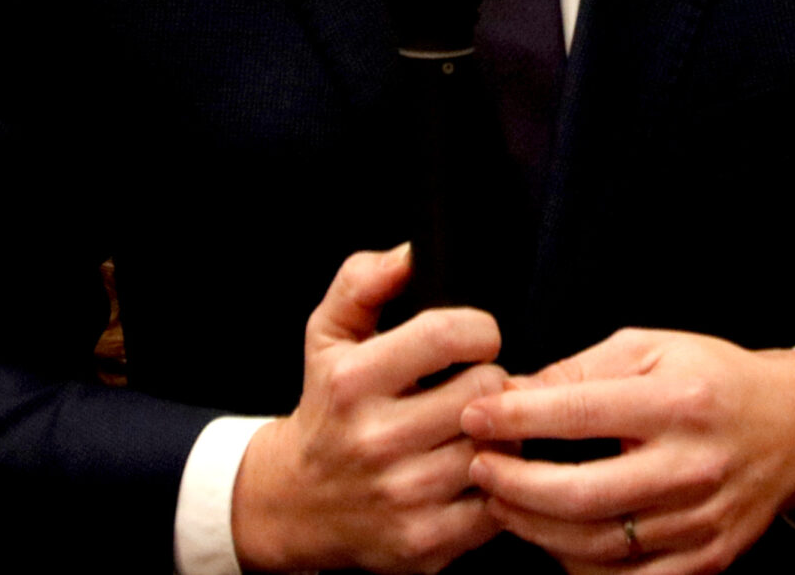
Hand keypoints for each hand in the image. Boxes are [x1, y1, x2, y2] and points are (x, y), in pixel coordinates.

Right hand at [231, 244, 509, 573]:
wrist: (295, 502)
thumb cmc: (327, 405)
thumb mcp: (328, 334)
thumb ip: (363, 280)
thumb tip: (409, 252)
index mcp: (353, 381)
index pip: (450, 335)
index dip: (479, 330)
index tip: (474, 340)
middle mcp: (375, 440)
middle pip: (486, 389)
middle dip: (489, 381)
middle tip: (474, 387)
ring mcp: (402, 496)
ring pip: (499, 446)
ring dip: (498, 434)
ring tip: (475, 427)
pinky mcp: (424, 542)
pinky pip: (498, 504)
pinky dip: (497, 486)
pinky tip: (474, 471)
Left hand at [462, 332, 794, 574]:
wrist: (793, 429)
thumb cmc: (712, 380)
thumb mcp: (652, 350)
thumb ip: (580, 371)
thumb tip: (510, 395)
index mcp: (678, 402)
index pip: (579, 413)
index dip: (515, 417)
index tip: (474, 415)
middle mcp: (693, 466)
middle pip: (581, 493)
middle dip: (514, 485)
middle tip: (477, 469)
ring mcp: (702, 522)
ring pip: (596, 545)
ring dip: (534, 528)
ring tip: (502, 503)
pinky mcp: (706, 560)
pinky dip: (577, 567)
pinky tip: (552, 539)